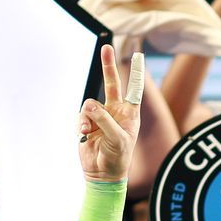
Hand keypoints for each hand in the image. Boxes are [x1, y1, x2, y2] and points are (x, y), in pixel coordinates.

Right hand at [79, 44, 142, 182]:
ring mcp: (102, 116)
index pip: (134, 89)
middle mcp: (117, 111)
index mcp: (130, 114)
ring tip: (88, 131)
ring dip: (88, 117)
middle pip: (112, 84)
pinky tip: (84, 134)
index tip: (138, 56)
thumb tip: (90, 104)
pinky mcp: (88, 122)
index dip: (135, 73)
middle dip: (108, 66)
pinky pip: (82, 115)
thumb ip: (104, 119)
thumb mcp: (116, 138)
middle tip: (107, 47)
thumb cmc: (117, 157)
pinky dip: (81, 124)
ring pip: (90, 104)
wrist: (102, 173)